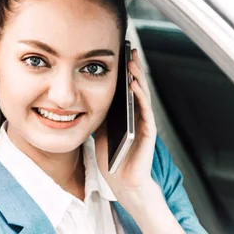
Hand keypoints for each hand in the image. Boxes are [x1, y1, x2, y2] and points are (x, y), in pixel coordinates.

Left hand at [95, 49, 158, 210]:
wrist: (122, 184)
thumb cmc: (112, 161)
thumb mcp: (99, 132)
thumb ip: (98, 115)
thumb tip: (85, 95)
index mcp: (127, 116)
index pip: (126, 88)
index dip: (124, 72)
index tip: (119, 54)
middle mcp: (138, 117)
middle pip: (137, 87)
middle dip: (134, 68)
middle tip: (129, 49)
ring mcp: (144, 124)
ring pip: (143, 95)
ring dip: (139, 77)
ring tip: (132, 61)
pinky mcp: (148, 133)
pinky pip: (145, 111)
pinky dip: (140, 96)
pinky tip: (134, 85)